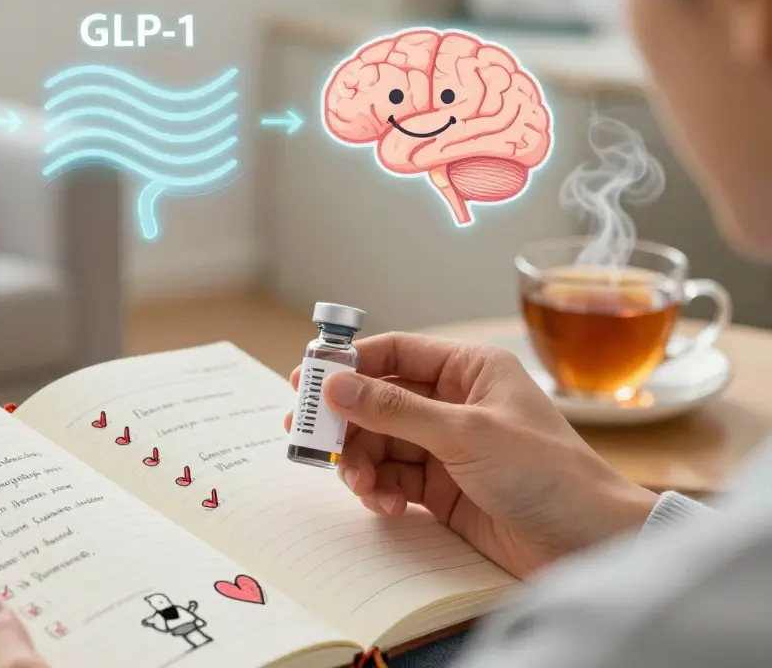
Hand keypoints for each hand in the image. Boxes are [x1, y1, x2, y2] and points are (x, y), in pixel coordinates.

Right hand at [285, 332, 658, 576]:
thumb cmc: (547, 474)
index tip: (306, 380)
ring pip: (379, 443)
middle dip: (347, 422)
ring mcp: (447, 446)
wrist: (589, 544)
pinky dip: (378, 489)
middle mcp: (455, 403)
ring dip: (360, 462)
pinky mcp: (443, 488)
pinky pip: (392, 478)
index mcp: (469, 370)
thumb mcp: (465, 434)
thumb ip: (395, 409)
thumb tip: (335, 384)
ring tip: (358, 484)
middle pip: (378, 400)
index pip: (395, 352)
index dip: (348, 364)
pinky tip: (383, 503)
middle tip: (311, 440)